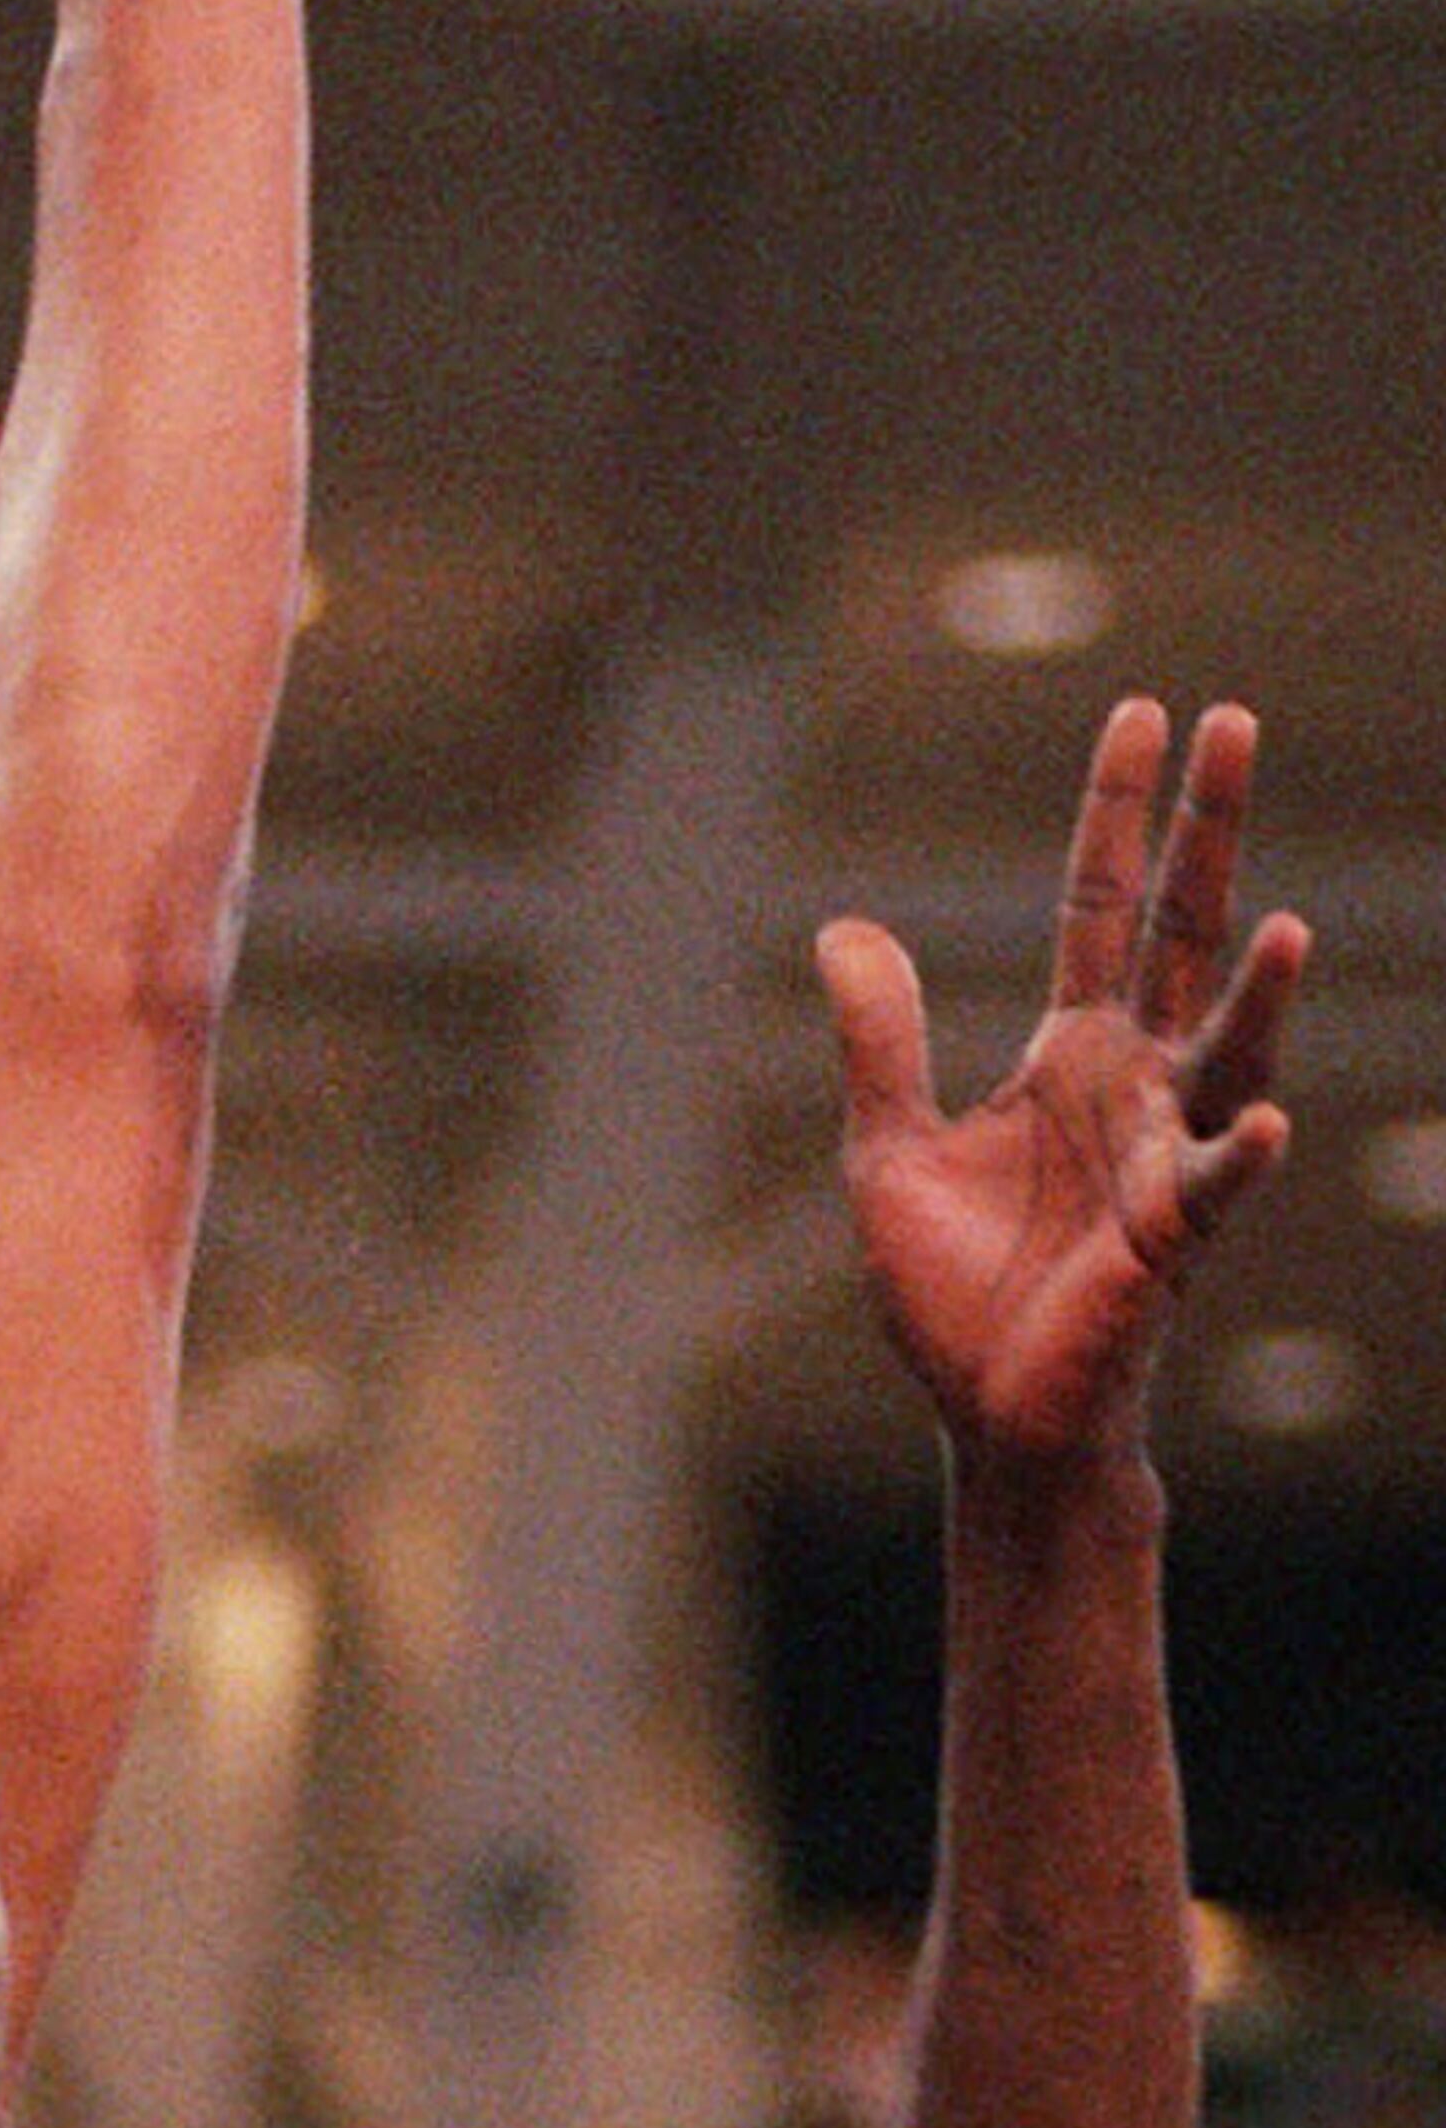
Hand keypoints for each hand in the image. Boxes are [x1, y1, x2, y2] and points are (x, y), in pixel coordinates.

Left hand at [819, 696, 1306, 1466]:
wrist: (991, 1416)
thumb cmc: (955, 1292)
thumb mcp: (887, 1148)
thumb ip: (879, 1040)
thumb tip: (841, 927)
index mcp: (1071, 1053)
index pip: (1101, 905)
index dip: (1118, 813)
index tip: (1144, 711)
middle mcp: (1135, 1083)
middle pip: (1181, 933)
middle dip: (1206, 833)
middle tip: (1233, 720)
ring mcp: (1166, 1154)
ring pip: (1228, 1052)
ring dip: (1258, 996)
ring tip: (1286, 926)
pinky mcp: (1172, 1237)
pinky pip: (1221, 1187)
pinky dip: (1244, 1154)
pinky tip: (1271, 1120)